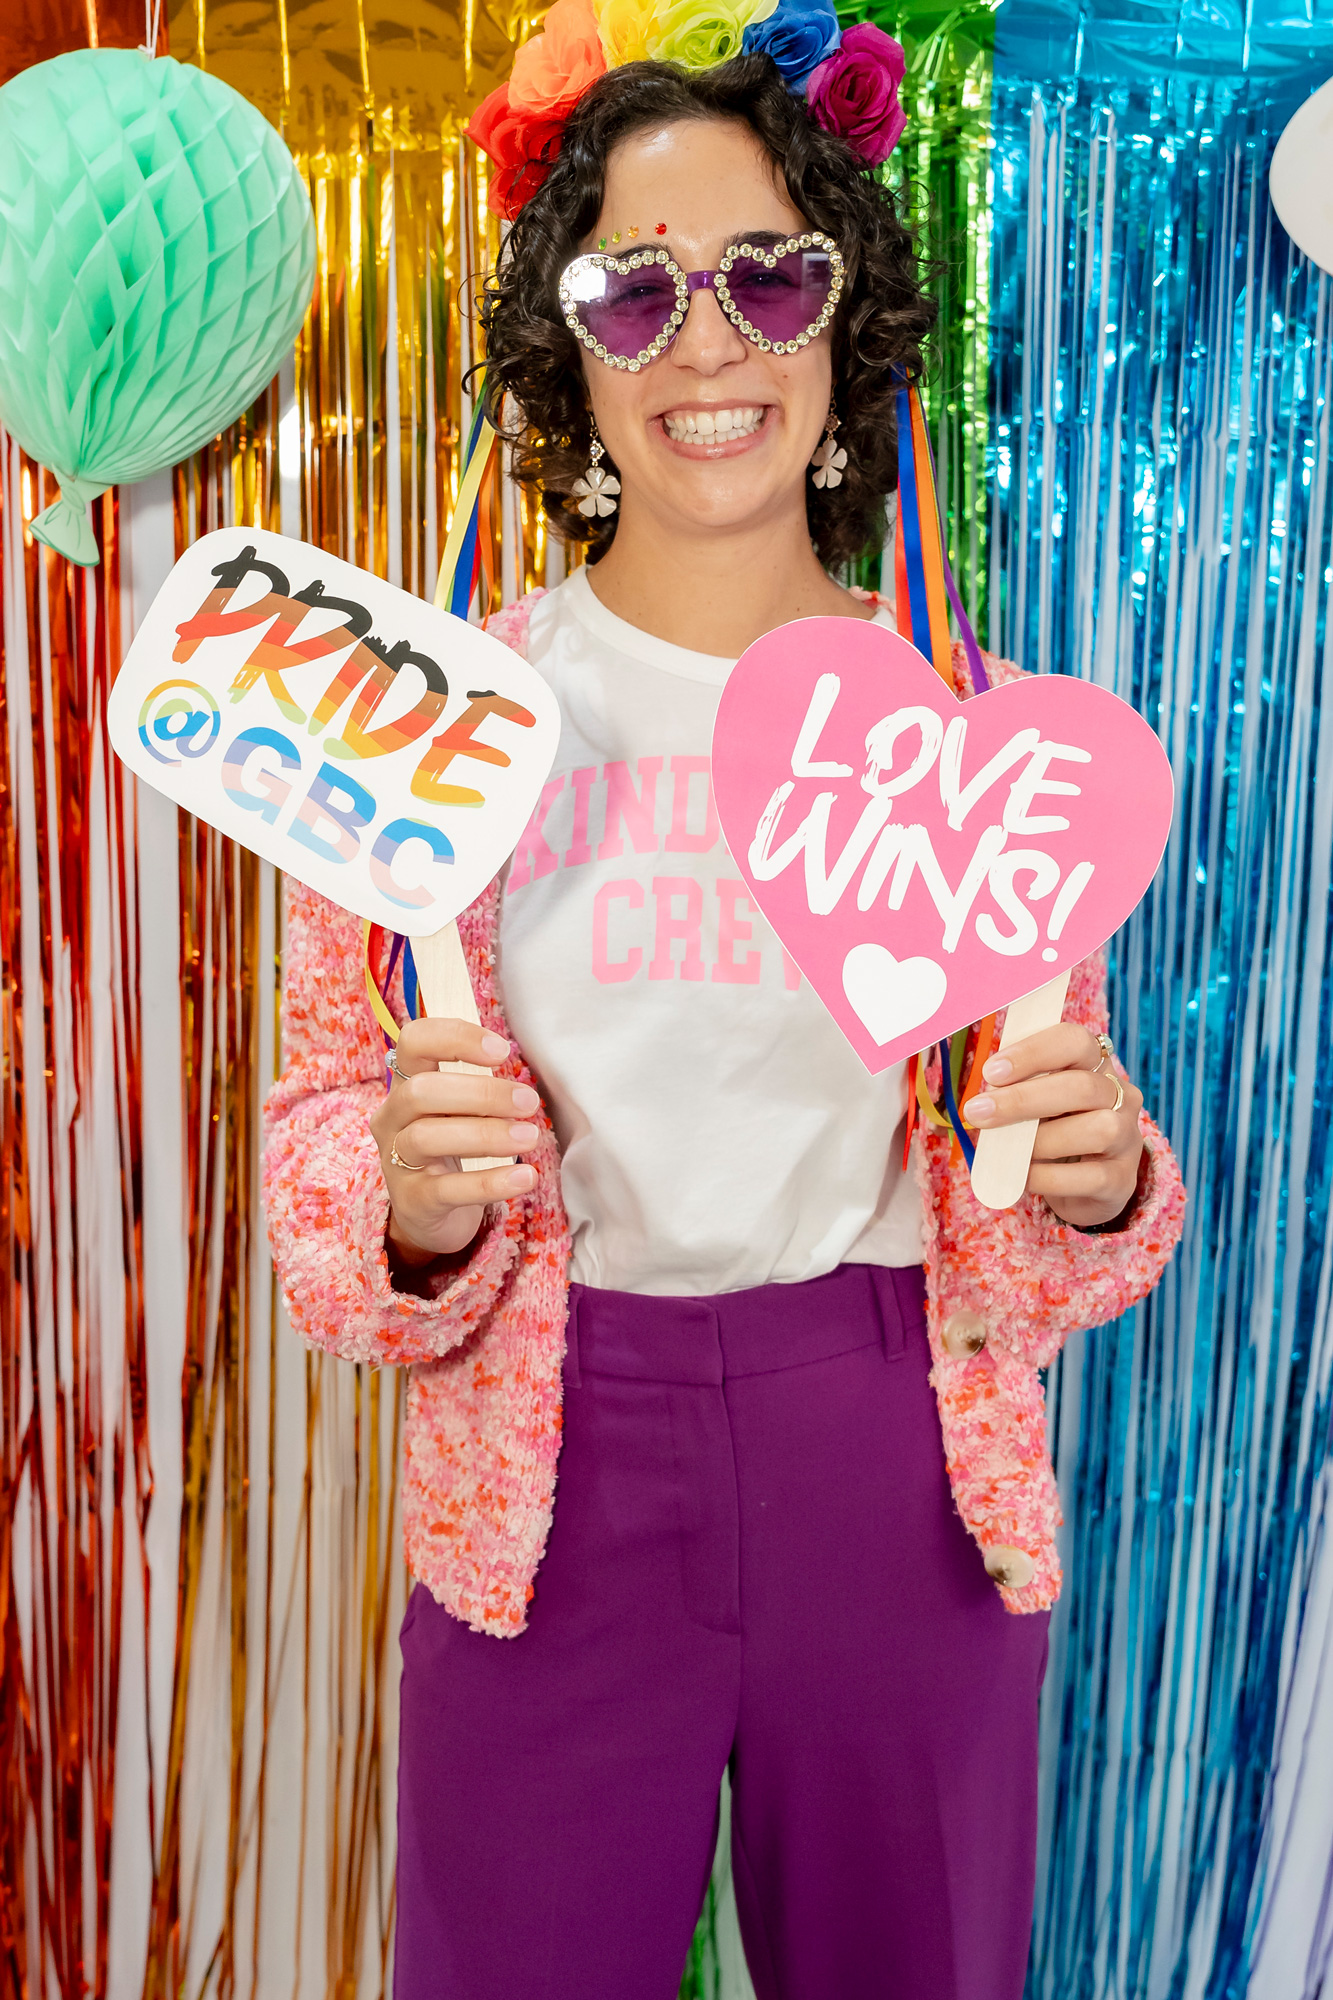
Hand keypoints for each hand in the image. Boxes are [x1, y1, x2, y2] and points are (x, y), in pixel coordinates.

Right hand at [368, 1019, 539, 1267]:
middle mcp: (392, 1118)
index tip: (502, 1050)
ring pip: (427, 1137)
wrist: (432, 1216)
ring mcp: (396, 1161)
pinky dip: (491, 1182)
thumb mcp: (459, 1111)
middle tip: (528, 1102)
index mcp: (405, 1084)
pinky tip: (525, 1176)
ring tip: (529, 1137)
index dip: (455, 1037)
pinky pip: (448, 1189)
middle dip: (481, 1093)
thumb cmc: (453, 1150)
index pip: (413, 1042)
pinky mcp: (413, 1201)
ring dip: (486, 1134)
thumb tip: (516, 1064)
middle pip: (422, 1091)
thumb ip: (477, 1085)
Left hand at [962, 1023, 1144, 1229]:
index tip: (991, 1072)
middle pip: (1082, 1086)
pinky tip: (1024, 1176)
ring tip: (1008, 1151)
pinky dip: (1048, 1177)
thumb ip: (1015, 1091)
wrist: (1083, 1185)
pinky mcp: (1122, 1179)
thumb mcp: (1035, 1103)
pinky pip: (1090, 1176)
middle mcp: (1120, 1096)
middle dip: (1023, 1100)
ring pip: (1097, 1130)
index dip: (1032, 1053)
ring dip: (1041, 1141)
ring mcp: (1127, 1137)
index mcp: (1095, 1065)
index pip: (1075, 1041)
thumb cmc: (1051, 1131)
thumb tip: (982, 1099)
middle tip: (978, 1112)